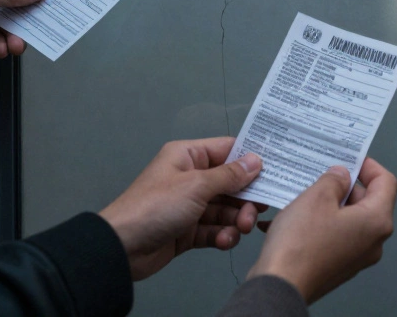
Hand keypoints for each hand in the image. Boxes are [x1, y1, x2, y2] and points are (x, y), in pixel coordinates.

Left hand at [100, 138, 265, 280]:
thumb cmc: (154, 206)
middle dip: (245, 198)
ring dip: (235, 220)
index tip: (274, 170)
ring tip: (239, 229)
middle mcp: (190, 178)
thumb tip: (255, 161)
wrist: (122, 247)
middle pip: (230, 184)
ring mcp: (189, 205)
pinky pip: (214, 229)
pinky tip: (223, 240)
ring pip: (225, 209)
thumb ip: (229, 175)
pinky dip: (222, 235)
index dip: (250, 160)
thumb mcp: (196, 185)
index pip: (227, 151)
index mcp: (188, 157)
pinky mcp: (188, 230)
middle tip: (255, 211)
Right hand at [248, 158, 396, 303]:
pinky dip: (320, 223)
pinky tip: (294, 217)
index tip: (350, 158)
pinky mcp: (339, 266)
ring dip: (329, 203)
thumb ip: (334, 179)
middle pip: (368, 201)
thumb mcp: (316, 197)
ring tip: (304, 195)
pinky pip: (336, 236)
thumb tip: (342, 175)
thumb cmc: (300, 243)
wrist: (279, 286)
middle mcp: (373, 241)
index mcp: (377, 221)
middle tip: (321, 174)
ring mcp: (357, 256)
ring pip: (349, 219)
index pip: (386, 182)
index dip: (369, 166)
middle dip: (345, 185)